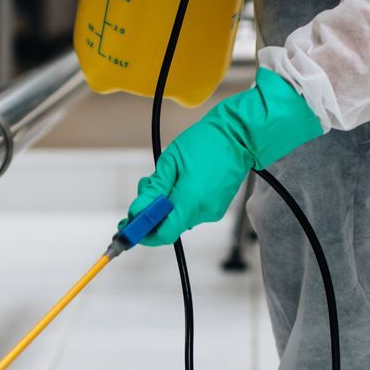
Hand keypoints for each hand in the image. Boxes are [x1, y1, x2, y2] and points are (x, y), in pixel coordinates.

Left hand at [123, 68, 322, 245]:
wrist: (239, 136)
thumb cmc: (206, 142)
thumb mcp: (171, 162)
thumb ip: (154, 190)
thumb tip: (138, 211)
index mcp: (191, 201)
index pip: (163, 233)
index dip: (143, 232)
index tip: (130, 226)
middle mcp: (203, 211)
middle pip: (169, 225)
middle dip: (152, 212)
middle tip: (146, 189)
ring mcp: (212, 211)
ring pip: (179, 217)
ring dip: (165, 204)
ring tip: (166, 178)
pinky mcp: (217, 207)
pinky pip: (191, 211)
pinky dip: (180, 201)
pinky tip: (181, 181)